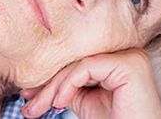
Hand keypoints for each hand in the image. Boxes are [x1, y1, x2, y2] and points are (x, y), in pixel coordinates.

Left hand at [20, 48, 160, 118]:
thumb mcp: (86, 101)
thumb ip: (69, 86)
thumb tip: (40, 81)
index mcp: (119, 58)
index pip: (79, 61)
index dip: (53, 78)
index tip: (30, 95)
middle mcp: (127, 52)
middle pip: (77, 61)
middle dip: (49, 85)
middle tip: (30, 105)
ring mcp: (130, 56)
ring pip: (78, 63)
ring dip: (54, 88)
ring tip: (40, 107)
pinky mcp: (129, 64)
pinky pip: (87, 67)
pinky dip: (68, 85)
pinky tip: (61, 102)